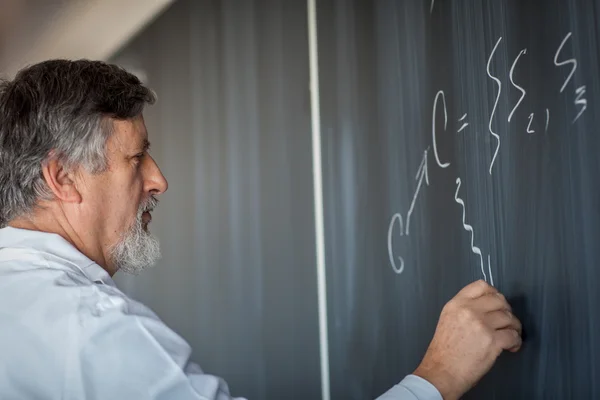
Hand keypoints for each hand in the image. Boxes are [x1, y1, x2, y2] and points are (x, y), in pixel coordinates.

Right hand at [413, 280, 521, 399]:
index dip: (493, 293)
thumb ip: (464, 310)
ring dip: (514, 327)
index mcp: (456, 304)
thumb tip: (486, 308)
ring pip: (509, 317)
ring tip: (510, 335)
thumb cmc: (443, 352)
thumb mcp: (447, 320)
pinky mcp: (492, 341)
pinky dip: (516, 342)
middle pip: (499, 300)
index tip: (497, 303)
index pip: (481, 286)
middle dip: (507, 310)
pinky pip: (513, 335)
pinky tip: (511, 346)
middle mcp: (468, 310)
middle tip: (506, 321)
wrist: (441, 372)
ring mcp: (481, 324)